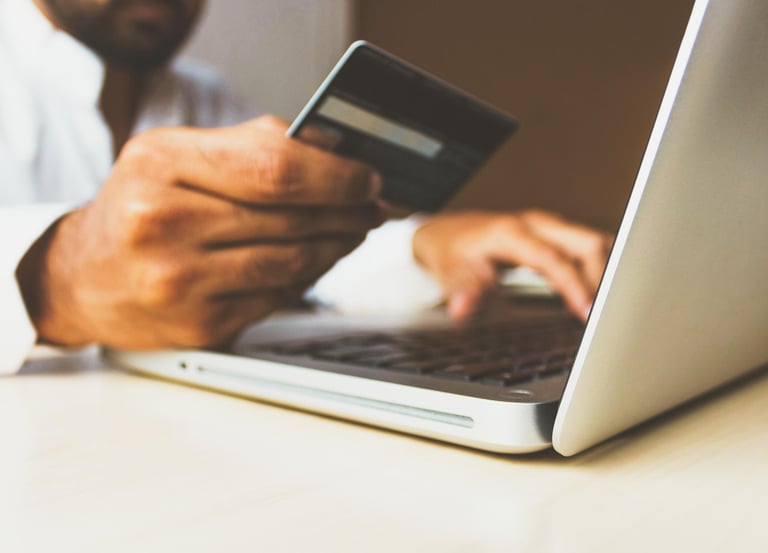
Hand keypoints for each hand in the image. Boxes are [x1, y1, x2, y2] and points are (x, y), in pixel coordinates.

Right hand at [17, 116, 382, 348]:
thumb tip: (336, 151)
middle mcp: (164, 223)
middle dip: (348, 210)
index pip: (276, 168)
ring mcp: (180, 281)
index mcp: (161, 164)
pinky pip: (278, 297)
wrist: (82, 277)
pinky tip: (317, 259)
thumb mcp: (175, 155)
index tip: (369, 177)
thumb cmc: (138, 207)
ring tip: (353, 230)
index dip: (337, 175)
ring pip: (293, 262)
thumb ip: (252, 147)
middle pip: (292, 217)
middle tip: (374, 205)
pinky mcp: (199, 325)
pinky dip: (308, 276)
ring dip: (337, 245)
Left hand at [412, 210, 612, 320]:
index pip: (553, 258)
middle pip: (586, 242)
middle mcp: (535, 224)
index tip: (587, 312)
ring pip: (593, 242)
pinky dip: (600, 267)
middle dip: (603, 277)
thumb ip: (462, 290)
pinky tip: (603, 292)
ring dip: (606, 272)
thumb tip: (462, 308)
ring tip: (612, 307)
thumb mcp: (449, 272)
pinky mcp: (555, 234)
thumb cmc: (451, 252)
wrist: (448, 232)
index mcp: (511, 232)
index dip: (574, 285)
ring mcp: (548, 226)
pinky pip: (587, 247)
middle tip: (608, 314)